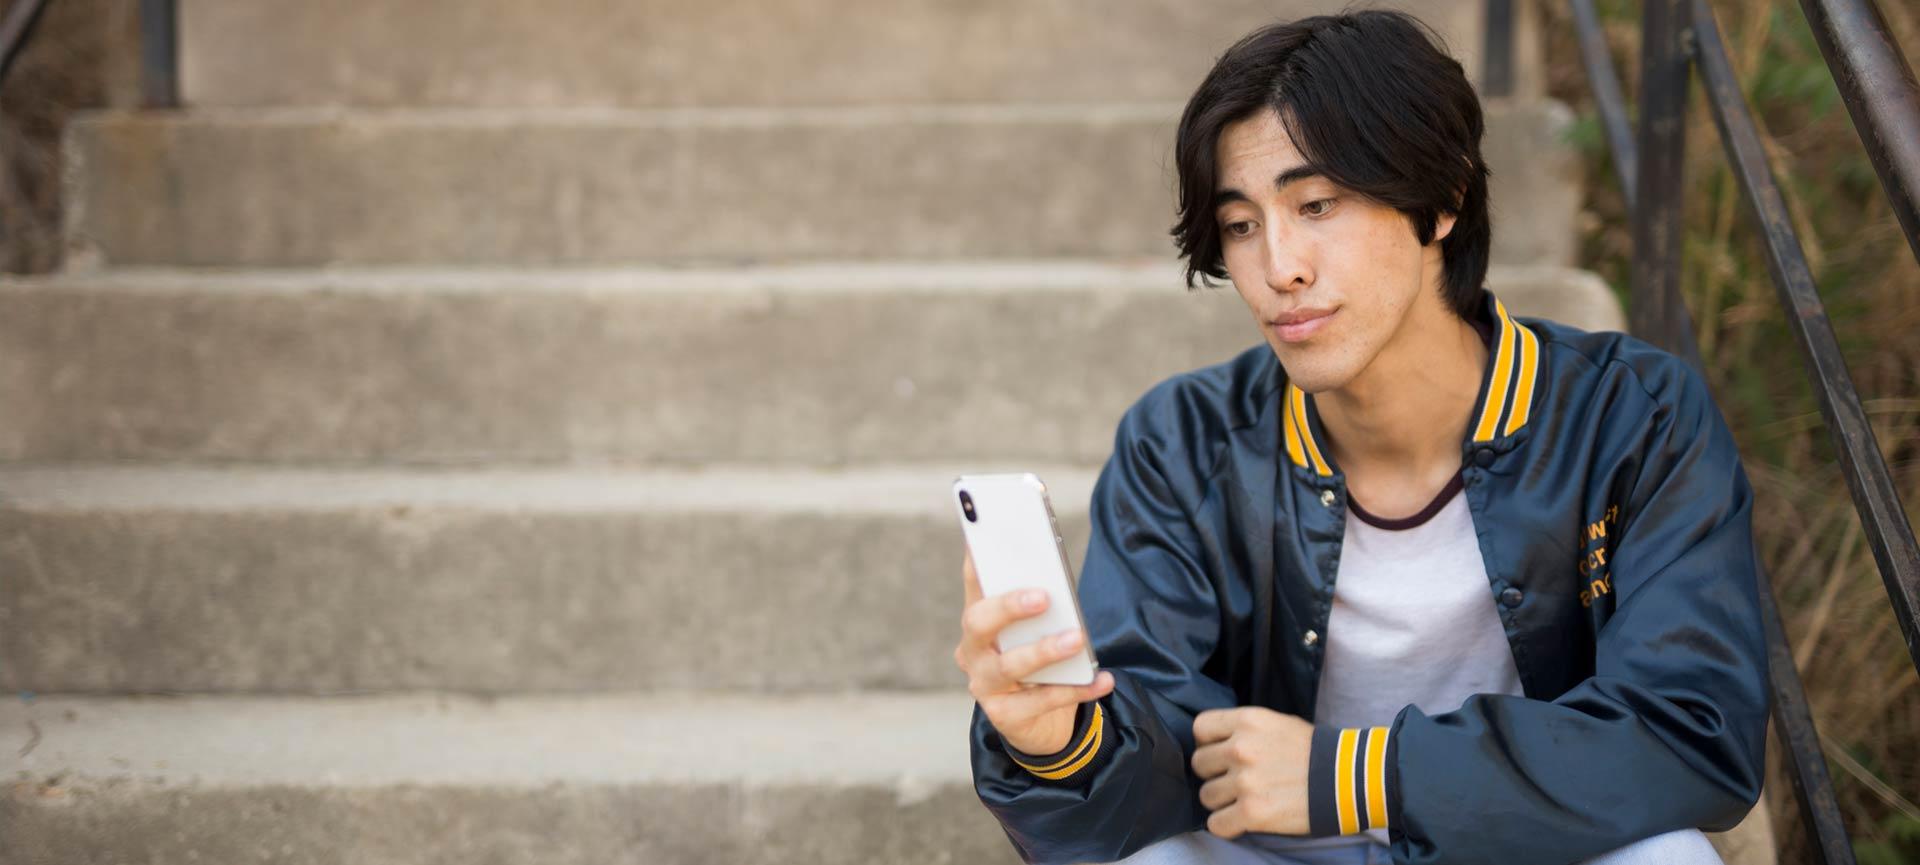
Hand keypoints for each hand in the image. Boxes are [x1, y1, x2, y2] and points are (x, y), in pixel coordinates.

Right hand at [955, 549, 1114, 755]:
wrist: (1038, 721)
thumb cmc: (1039, 663)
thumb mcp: (1037, 631)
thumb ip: (1043, 608)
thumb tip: (1058, 582)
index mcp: (979, 620)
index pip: (975, 582)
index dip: (978, 558)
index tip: (987, 534)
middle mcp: (972, 651)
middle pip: (979, 622)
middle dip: (1009, 606)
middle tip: (1043, 597)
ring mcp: (984, 685)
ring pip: (1009, 666)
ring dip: (1045, 650)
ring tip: (1077, 638)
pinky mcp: (1004, 716)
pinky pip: (1042, 701)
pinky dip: (1077, 689)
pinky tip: (1103, 679)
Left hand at [1191, 707, 1313, 837]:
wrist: (1348, 779)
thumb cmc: (1314, 751)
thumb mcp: (1277, 723)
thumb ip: (1245, 730)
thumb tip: (1217, 743)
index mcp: (1247, 721)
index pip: (1200, 728)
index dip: (1208, 742)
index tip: (1222, 752)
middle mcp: (1240, 748)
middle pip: (1199, 764)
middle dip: (1215, 773)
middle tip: (1236, 779)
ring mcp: (1245, 781)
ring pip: (1206, 795)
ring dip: (1222, 801)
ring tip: (1245, 799)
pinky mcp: (1252, 812)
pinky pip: (1216, 824)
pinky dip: (1227, 825)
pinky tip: (1242, 820)